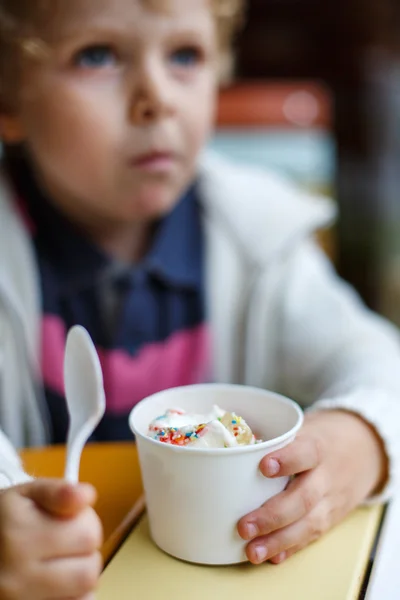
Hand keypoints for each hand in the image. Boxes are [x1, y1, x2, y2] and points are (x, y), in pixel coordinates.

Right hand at [0, 479, 102, 598]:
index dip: (87, 523)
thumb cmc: (8, 519)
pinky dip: (73, 595)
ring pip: (85, 591)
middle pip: (89, 566)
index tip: (74, 519)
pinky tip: (58, 582)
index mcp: (18, 532)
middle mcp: (16, 572)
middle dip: (86, 550)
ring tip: (63, 561)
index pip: (87, 534)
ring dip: (81, 574)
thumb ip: (59, 491)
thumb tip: (87, 496)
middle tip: (69, 541)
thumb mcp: (27, 494)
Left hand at [238, 410, 387, 564]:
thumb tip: (232, 446)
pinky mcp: (332, 518)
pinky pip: (313, 536)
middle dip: (272, 516)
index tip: (264, 466)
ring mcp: (331, 500)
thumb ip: (275, 439)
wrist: (363, 450)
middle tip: (244, 527)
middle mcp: (327, 476)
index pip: (306, 452)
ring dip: (279, 540)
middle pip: (304, 498)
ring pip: (309, 524)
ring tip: (252, 551)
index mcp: (318, 447)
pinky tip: (272, 556)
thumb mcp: (304, 428)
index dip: (287, 460)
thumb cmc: (320, 438)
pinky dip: (292, 547)